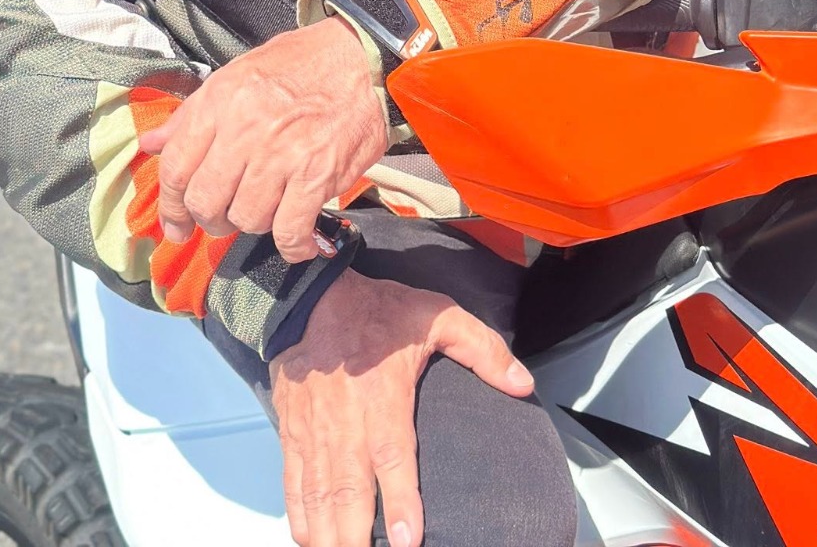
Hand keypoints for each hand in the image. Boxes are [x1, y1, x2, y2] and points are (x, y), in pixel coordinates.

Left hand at [139, 18, 386, 261]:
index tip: (177, 225)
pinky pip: (289, 231)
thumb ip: (192, 115)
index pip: (175, 167)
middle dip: (211, 220)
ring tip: (270, 210)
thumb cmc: (302, 64)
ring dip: (255, 224)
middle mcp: (246, 128)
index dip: (171, 205)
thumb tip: (150, 144)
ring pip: (246, 219)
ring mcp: (282, 154)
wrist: (365, 57)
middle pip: (206, 202)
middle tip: (225, 219)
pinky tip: (297, 242)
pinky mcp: (317, 175)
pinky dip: (291, 246)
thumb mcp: (238, 74)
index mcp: (221, 101)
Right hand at [271, 268, 533, 546]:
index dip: (400, 503)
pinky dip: (301, 519)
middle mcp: (345, 424)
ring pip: (319, 498)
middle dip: (356, 538)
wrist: (310, 295)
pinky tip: (312, 542)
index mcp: (383, 398)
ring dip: (328, 537)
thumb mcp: (437, 315)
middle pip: (349, 493)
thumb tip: (523, 383)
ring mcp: (315, 433)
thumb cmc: (378, 309)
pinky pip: (293, 485)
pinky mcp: (294, 434)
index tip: (407, 541)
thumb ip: (483, 349)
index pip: (393, 459)